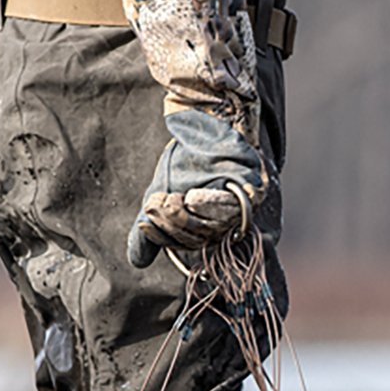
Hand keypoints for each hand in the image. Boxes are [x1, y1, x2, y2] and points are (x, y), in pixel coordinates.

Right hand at [126, 110, 266, 268]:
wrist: (200, 128)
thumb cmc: (184, 164)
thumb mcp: (158, 198)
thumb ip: (149, 229)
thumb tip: (137, 262)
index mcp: (204, 229)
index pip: (184, 246)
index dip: (162, 238)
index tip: (145, 222)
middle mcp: (225, 223)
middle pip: (197, 239)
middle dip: (171, 223)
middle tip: (156, 202)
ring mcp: (241, 208)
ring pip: (211, 228)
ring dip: (184, 215)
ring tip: (169, 197)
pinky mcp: (252, 191)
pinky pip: (232, 209)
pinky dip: (210, 206)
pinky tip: (193, 197)